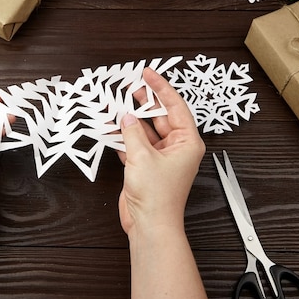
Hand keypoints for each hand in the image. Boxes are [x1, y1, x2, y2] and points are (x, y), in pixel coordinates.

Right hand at [118, 68, 204, 236]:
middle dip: (145, 102)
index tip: (148, 74)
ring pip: (145, 130)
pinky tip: (111, 127)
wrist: (149, 224)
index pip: (175, 106)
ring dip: (131, 119)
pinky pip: (135, 145)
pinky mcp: (146, 167)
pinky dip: (124, 137)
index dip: (161, 88)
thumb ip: (132, 132)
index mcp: (187, 142)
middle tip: (130, 86)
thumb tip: (126, 116)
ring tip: (117, 103)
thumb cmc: (158, 195)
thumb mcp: (143, 156)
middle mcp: (176, 148)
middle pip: (160, 116)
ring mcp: (160, 158)